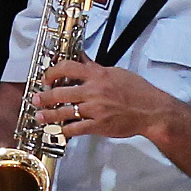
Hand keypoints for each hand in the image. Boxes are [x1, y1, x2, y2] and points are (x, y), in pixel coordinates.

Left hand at [36, 57, 174, 144]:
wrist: (154, 111)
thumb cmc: (139, 92)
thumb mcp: (117, 72)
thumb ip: (96, 68)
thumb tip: (82, 60)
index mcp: (98, 75)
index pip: (67, 68)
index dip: (52, 72)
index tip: (47, 76)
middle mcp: (93, 91)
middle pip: (59, 92)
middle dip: (43, 96)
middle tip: (36, 98)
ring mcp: (95, 109)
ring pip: (63, 112)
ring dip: (48, 114)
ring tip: (40, 116)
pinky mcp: (98, 125)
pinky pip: (75, 128)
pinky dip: (64, 130)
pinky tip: (59, 129)